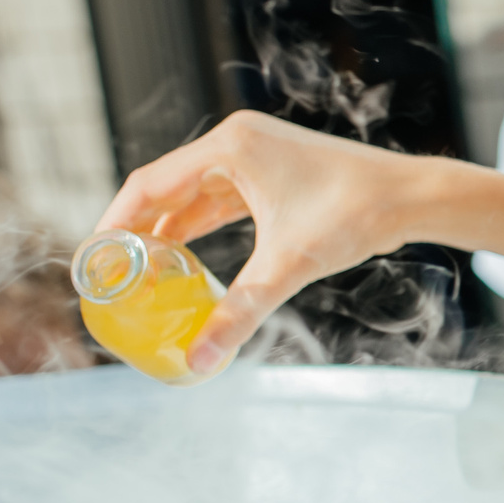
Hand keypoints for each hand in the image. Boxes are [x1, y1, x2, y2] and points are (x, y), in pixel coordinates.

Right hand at [94, 112, 440, 375]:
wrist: (411, 196)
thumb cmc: (356, 216)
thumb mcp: (290, 266)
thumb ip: (241, 311)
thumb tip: (200, 360)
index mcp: (230, 147)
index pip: (150, 184)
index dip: (115, 222)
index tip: (91, 258)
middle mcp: (237, 143)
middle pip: (165, 188)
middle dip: (134, 230)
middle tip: (107, 273)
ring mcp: (254, 155)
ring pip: (191, 195)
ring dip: (164, 230)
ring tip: (135, 271)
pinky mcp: (271, 171)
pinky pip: (218, 200)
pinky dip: (196, 227)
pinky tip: (179, 257)